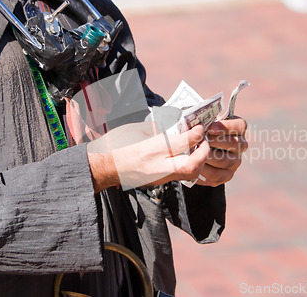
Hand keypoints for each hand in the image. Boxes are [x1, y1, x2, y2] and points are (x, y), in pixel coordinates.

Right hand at [87, 123, 209, 191]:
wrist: (103, 166)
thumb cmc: (116, 143)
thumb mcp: (137, 129)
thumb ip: (159, 129)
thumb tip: (177, 125)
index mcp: (152, 149)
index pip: (183, 142)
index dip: (196, 134)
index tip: (199, 128)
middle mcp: (158, 165)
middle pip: (191, 165)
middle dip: (203, 154)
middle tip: (203, 142)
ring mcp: (158, 176)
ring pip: (188, 174)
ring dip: (198, 162)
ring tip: (198, 149)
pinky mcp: (157, 182)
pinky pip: (179, 176)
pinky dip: (188, 167)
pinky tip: (186, 157)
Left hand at [196, 117, 247, 186]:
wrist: (196, 150)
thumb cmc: (200, 131)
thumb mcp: (203, 123)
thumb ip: (203, 122)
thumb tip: (198, 125)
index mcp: (238, 128)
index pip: (239, 126)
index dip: (225, 127)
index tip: (209, 128)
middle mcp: (241, 145)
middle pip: (233, 143)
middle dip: (213, 142)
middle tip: (199, 141)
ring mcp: (236, 161)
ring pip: (225, 160)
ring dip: (208, 157)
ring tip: (194, 153)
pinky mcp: (227, 175)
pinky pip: (217, 175)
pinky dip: (205, 171)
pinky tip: (195, 165)